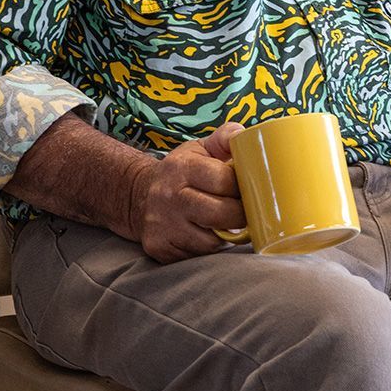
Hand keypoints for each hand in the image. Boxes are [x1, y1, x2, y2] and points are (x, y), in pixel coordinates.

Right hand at [127, 122, 246, 262]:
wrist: (140, 196)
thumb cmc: (182, 171)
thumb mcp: (199, 148)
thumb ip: (225, 137)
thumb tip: (244, 134)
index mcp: (182, 168)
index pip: (224, 180)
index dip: (243, 187)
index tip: (249, 189)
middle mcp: (169, 196)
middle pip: (220, 214)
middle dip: (240, 215)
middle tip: (246, 212)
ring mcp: (162, 224)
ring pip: (210, 241)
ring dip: (225, 235)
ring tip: (227, 224)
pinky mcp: (159, 247)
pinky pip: (195, 256)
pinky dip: (207, 249)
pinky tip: (208, 235)